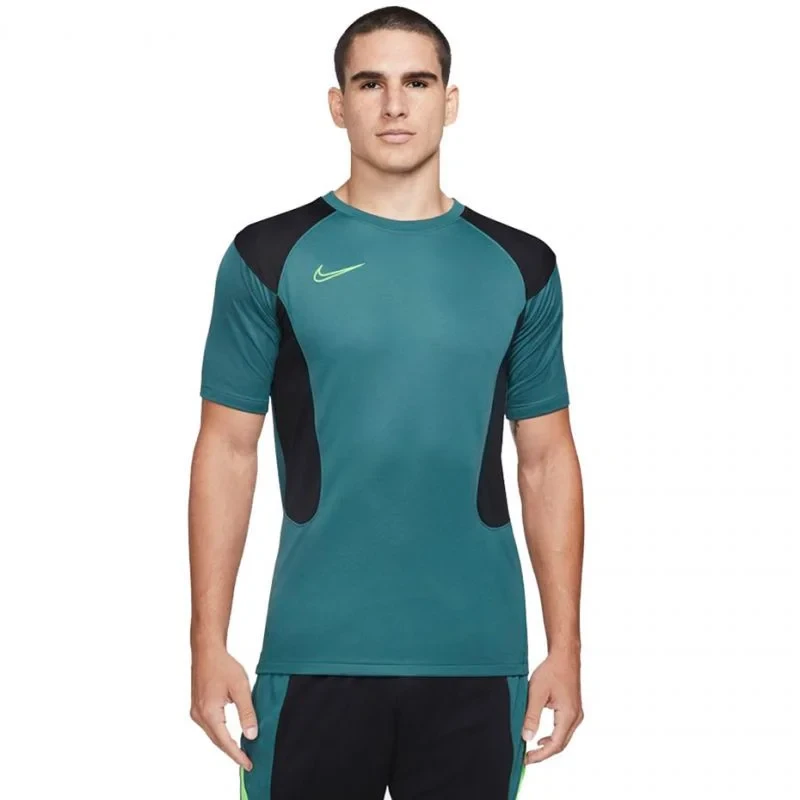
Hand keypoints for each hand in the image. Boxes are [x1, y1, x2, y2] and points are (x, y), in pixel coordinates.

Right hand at [190, 647, 257, 769]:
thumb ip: (247, 712)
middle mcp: (199, 716)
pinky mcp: (197, 707)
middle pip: (217, 741)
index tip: (248, 764)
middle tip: (247, 761)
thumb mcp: (241, 688)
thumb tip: (251, 735)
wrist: (207, 651)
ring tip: (241, 751)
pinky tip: (229, 735)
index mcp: (209, 713)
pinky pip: (209, 727)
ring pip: (213, 734)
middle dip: (232, 752)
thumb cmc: (223, 666)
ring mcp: (196, 712)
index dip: (237, 755)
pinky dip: (220, 733)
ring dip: (226, 743)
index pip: (225, 741)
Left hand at [521, 650, 582, 763]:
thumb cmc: (551, 671)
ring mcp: (576, 715)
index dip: (540, 755)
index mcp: (569, 715)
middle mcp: (576, 718)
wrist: (564, 657)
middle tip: (526, 757)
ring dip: (548, 746)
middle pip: (560, 745)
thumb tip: (527, 737)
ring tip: (531, 750)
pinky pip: (564, 730)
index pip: (555, 745)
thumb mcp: (536, 693)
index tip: (526, 759)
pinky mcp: (573, 710)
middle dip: (543, 753)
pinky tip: (541, 737)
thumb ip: (531, 716)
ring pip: (563, 738)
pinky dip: (553, 737)